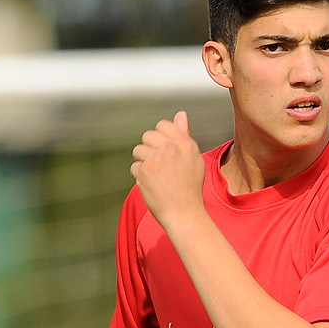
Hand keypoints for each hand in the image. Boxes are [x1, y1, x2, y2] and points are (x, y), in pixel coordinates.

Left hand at [130, 111, 205, 227]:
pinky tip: (151, 185)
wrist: (184, 213)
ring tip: (155, 176)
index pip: (163, 125)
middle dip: (149, 149)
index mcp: (185, 144)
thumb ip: (185, 135)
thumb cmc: (190, 187)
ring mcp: (157, 159)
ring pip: (138, 151)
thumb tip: (180, 114)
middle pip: (148, 136)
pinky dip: (139, 177)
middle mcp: (171, 148)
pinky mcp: (144, 171)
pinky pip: (134, 167)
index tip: (163, 151)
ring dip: (143, 163)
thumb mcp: (194, 158)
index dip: (160, 137)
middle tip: (159, 167)